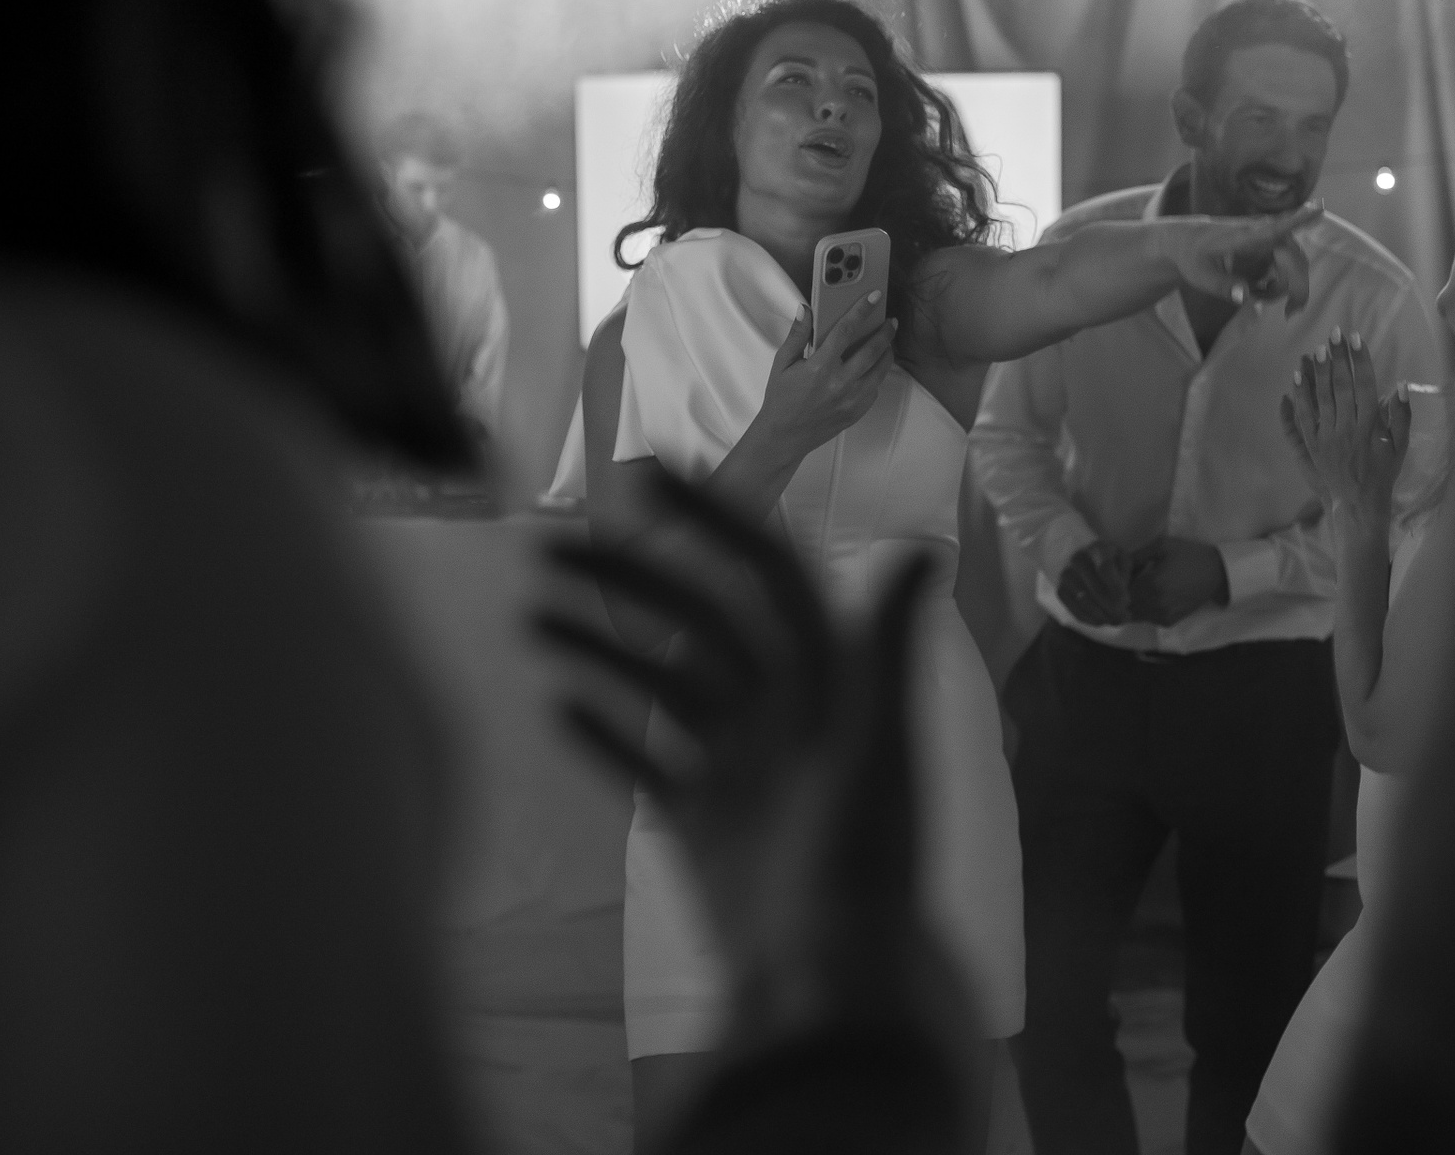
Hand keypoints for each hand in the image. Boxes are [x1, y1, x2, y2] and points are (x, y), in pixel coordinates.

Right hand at [534, 475, 964, 1028]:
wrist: (835, 978)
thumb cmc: (865, 861)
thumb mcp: (880, 747)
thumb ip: (887, 650)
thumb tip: (920, 549)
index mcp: (824, 680)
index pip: (765, 574)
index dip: (713, 520)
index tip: (648, 476)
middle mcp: (781, 710)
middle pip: (696, 620)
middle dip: (630, 578)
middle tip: (549, 546)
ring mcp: (738, 765)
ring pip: (661, 683)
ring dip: (601, 644)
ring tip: (534, 615)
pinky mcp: (703, 823)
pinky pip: (645, 763)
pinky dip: (603, 732)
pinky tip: (557, 703)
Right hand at [758, 290, 894, 459]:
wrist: (784, 436)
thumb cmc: (781, 399)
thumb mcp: (783, 364)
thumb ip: (797, 335)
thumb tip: (806, 309)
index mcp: (820, 367)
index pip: (846, 331)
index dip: (862, 310)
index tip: (874, 297)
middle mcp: (840, 383)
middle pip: (872, 350)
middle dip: (885, 332)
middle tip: (891, 321)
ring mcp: (852, 400)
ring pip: (880, 370)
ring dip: (887, 353)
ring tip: (887, 342)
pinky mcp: (857, 412)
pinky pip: (874, 388)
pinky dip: (876, 375)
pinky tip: (872, 367)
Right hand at [1057, 540, 1131, 625]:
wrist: (1083, 558)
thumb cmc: (1110, 560)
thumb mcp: (1123, 560)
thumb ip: (1126, 575)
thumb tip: (1122, 600)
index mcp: (1097, 548)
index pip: (1105, 569)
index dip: (1117, 589)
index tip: (1127, 602)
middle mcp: (1078, 559)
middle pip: (1096, 589)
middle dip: (1113, 608)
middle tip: (1126, 618)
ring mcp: (1066, 575)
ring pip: (1086, 603)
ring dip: (1104, 616)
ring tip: (1118, 621)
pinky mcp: (1060, 590)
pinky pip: (1076, 610)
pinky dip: (1091, 619)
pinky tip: (1103, 620)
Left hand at [1126, 536, 1227, 625]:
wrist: (1217, 573)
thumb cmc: (1189, 555)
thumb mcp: (1162, 546)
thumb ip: (1137, 555)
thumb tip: (1117, 563)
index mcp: (1152, 584)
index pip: (1119, 591)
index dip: (1116, 583)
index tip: (1121, 574)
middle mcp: (1155, 604)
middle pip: (1124, 606)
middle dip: (1121, 596)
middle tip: (1128, 582)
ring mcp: (1162, 615)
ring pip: (1134, 615)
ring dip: (1131, 604)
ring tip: (1139, 589)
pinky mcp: (1169, 621)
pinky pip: (1147, 619)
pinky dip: (1143, 610)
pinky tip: (1150, 597)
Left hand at [1164, 204, 1321, 314]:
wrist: (1186, 242)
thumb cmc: (1192, 255)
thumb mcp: (1200, 275)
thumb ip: (1222, 286)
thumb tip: (1245, 296)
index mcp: (1245, 237)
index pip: (1275, 229)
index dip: (1298, 220)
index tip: (1319, 208)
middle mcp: (1262, 236)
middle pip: (1295, 260)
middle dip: (1297, 287)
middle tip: (1290, 313)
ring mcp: (1267, 242)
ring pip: (1292, 267)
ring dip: (1282, 288)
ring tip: (1257, 298)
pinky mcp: (1268, 248)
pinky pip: (1283, 269)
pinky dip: (1276, 284)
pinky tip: (1259, 292)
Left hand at [1280, 327, 1410, 522]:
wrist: (1358, 503)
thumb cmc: (1383, 472)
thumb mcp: (1400, 446)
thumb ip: (1402, 416)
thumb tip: (1401, 385)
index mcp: (1369, 427)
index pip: (1364, 385)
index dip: (1359, 360)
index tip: (1355, 338)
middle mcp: (1345, 429)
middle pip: (1340, 386)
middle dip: (1337, 358)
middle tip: (1334, 334)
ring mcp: (1326, 437)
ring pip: (1320, 398)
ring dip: (1318, 371)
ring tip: (1318, 348)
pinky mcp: (1311, 445)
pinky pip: (1303, 417)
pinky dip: (1299, 396)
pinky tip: (1296, 377)